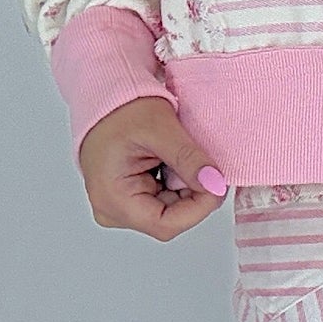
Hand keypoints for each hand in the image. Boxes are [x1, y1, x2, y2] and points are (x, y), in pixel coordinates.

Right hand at [76, 98, 228, 238]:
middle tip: (210, 166)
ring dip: (186, 187)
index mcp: (113, 199)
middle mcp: (112, 210)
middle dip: (195, 194)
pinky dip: (176, 182)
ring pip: (169, 209)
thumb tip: (215, 183)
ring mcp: (119, 206)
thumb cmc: (121, 109)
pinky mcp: (128, 197)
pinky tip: (175, 161)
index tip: (219, 184)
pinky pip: (161, 199)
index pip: (166, 224)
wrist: (103, 97)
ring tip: (186, 157)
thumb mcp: (160, 129)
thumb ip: (188, 159)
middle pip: (169, 218)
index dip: (199, 208)